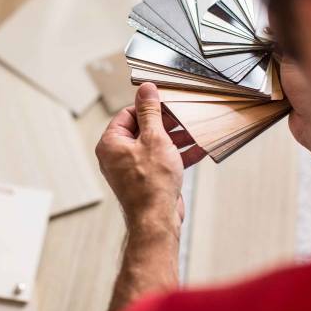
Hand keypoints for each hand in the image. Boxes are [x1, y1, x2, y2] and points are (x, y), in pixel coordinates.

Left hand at [96, 83, 205, 233]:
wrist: (157, 220)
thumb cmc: (151, 182)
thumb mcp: (154, 138)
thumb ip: (151, 112)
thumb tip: (146, 89)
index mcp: (112, 143)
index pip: (128, 114)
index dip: (148, 107)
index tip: (166, 102)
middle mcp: (118, 155)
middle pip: (143, 129)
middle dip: (166, 123)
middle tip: (183, 115)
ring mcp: (133, 169)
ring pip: (155, 145)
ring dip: (176, 137)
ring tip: (195, 129)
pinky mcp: (148, 179)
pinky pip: (162, 160)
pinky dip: (178, 154)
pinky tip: (199, 148)